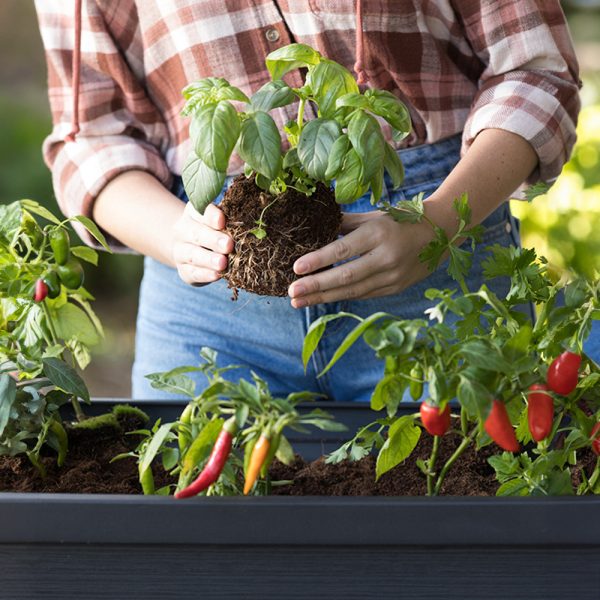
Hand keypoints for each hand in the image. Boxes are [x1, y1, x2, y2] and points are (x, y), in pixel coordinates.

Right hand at [171, 202, 233, 285]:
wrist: (190, 247)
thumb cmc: (215, 230)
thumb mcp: (220, 219)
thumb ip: (232, 216)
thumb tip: (254, 210)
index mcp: (194, 212)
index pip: (201, 211)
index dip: (212, 216)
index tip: (223, 221)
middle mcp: (184, 229)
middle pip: (197, 233)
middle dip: (213, 239)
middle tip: (229, 244)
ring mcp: (181, 251)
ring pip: (192, 254)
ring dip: (208, 259)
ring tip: (223, 263)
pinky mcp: (184, 270)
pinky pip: (192, 272)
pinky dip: (204, 275)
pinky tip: (217, 275)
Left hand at [288, 211, 432, 306]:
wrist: (440, 233)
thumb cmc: (400, 220)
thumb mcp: (373, 216)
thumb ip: (344, 223)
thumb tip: (313, 227)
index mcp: (379, 234)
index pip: (343, 250)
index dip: (318, 261)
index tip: (295, 268)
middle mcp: (386, 257)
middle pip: (346, 277)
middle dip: (316, 286)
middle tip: (292, 293)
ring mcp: (392, 276)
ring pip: (353, 291)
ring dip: (323, 298)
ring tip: (299, 302)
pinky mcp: (395, 288)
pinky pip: (363, 295)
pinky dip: (341, 297)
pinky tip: (321, 299)